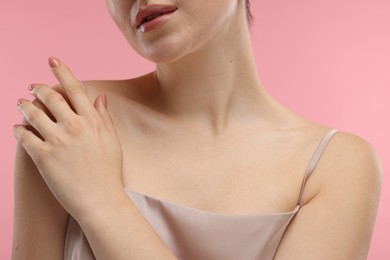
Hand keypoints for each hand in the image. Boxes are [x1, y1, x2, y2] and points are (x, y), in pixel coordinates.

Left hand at [14, 57, 123, 219]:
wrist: (100, 200)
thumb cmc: (109, 172)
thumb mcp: (112, 141)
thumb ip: (104, 117)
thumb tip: (100, 97)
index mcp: (92, 121)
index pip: (75, 88)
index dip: (62, 71)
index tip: (52, 60)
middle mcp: (74, 126)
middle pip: (50, 97)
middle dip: (38, 87)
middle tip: (32, 86)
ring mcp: (57, 141)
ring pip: (33, 113)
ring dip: (24, 105)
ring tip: (20, 104)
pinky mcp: (43, 157)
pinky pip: (24, 136)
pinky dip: (18, 129)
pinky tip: (17, 128)